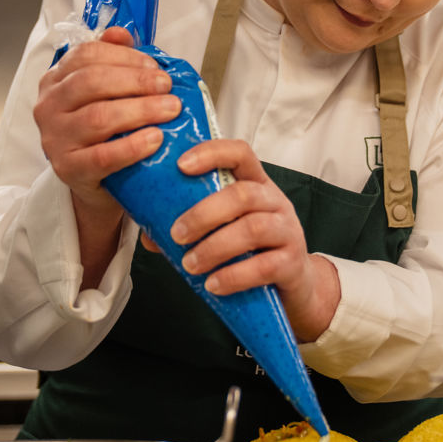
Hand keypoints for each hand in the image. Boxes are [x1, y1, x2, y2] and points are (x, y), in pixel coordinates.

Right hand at [34, 27, 180, 285]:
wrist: (98, 184)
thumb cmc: (107, 132)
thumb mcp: (108, 94)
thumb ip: (114, 61)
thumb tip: (121, 32)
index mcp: (56, 80)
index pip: (86, 55)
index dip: (124, 57)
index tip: (156, 66)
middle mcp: (49, 107)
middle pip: (91, 83)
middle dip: (135, 81)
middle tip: (168, 87)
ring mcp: (55, 139)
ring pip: (98, 117)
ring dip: (141, 110)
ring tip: (171, 110)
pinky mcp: (69, 170)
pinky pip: (103, 156)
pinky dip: (133, 146)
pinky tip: (156, 139)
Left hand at [145, 138, 340, 341]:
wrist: (292, 288)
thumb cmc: (252, 252)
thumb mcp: (224, 231)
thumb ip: (190, 228)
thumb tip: (149, 234)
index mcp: (256, 185)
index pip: (240, 153)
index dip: (212, 153)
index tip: (181, 164)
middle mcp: (275, 202)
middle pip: (242, 194)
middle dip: (204, 213)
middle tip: (177, 234)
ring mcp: (288, 231)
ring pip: (253, 228)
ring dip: (214, 247)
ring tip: (190, 264)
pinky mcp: (293, 263)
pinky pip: (265, 266)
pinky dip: (234, 276)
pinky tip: (213, 284)